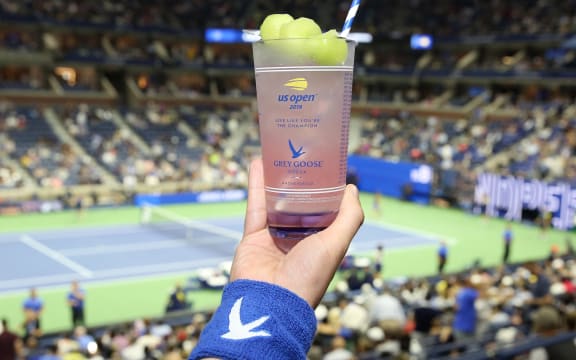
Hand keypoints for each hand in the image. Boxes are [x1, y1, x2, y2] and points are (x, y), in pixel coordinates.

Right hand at [230, 158, 363, 307]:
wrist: (270, 303)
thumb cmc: (308, 276)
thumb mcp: (336, 245)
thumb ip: (349, 218)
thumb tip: (352, 189)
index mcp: (322, 242)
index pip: (326, 211)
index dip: (327, 190)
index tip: (327, 167)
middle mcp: (299, 239)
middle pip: (300, 204)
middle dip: (301, 182)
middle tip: (302, 156)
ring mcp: (275, 237)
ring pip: (276, 202)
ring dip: (277, 179)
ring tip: (280, 154)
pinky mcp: (254, 236)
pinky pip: (255, 205)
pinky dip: (256, 184)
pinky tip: (258, 162)